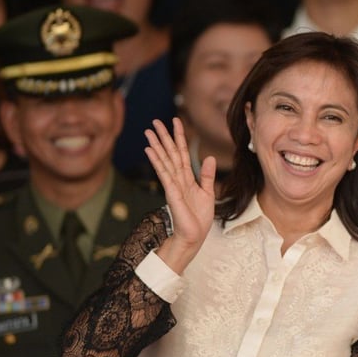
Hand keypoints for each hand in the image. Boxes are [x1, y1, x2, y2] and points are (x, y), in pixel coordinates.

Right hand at [144, 118, 216, 273]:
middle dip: (164, 136)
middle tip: (155, 120)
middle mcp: (178, 178)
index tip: (176, 121)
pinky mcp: (171, 192)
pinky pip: (163, 172)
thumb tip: (209, 157)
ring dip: (157, 144)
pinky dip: (157, 160)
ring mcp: (173, 184)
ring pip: (165, 160)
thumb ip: (207, 175)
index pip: (183, 153)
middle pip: (170, 153)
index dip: (180, 137)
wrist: (194, 236)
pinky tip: (149, 149)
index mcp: (188, 178)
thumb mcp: (208, 193)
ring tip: (148, 130)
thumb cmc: (199, 218)